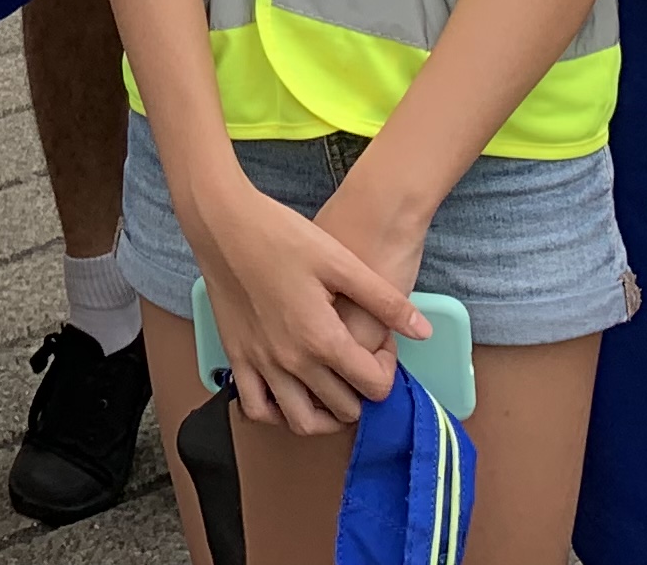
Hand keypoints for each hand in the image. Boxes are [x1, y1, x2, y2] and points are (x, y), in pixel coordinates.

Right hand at [176, 159, 423, 431]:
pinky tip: (290, 393)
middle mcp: (291, 362)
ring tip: (334, 389)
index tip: (381, 342)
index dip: (387, 368)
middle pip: (344, 409)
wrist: (223, 224)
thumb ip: (384, 300)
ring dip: (325, 415)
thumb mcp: (341, 261)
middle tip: (360, 358)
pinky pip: (257, 410)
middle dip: (362, 390)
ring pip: (302, 422)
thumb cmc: (282, 235)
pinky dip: (277, 413)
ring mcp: (260, 364)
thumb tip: (422, 332)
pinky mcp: (236, 358)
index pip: (374, 386)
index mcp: (322, 338)